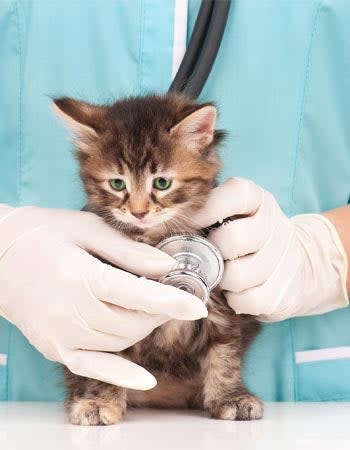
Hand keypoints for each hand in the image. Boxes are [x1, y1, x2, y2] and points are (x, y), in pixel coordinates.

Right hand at [0, 206, 206, 388]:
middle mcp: (70, 312)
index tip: (199, 305)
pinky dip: (121, 376)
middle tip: (173, 296)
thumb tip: (168, 265)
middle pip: (132, 322)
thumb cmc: (43, 234)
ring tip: (154, 309)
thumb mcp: (87, 229)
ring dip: (144, 327)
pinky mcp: (54, 348)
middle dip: (161, 311)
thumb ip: (129, 251)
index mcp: (80, 277)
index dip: (172, 301)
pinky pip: (92, 368)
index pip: (138, 295)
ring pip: (120, 342)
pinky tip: (145, 380)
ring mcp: (60, 335)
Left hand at [193, 178, 347, 320]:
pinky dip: (235, 300)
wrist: (299, 263)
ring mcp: (284, 259)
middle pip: (231, 239)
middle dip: (210, 253)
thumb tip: (168, 224)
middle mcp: (276, 225)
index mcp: (259, 201)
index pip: (236, 194)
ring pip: (236, 276)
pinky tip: (237, 292)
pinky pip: (246, 300)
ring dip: (221, 280)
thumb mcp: (236, 214)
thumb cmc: (249, 237)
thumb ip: (208, 213)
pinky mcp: (285, 292)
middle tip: (206, 257)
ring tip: (222, 276)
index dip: (208, 208)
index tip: (190, 223)